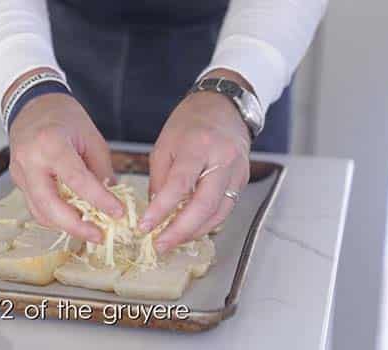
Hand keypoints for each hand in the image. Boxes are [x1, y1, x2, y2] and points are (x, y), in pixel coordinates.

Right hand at [8, 93, 123, 242]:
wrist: (32, 105)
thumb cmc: (65, 117)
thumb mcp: (91, 137)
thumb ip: (101, 170)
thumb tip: (111, 201)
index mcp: (50, 143)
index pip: (77, 179)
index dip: (99, 200)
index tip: (118, 213)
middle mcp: (30, 160)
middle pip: (49, 206)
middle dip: (76, 226)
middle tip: (99, 236)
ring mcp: (19, 172)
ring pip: (40, 212)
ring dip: (65, 225)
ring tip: (90, 230)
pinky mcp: (17, 181)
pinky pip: (36, 206)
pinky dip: (55, 216)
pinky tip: (74, 218)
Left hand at [140, 73, 251, 253]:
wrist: (224, 106)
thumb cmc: (190, 123)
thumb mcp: (164, 145)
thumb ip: (160, 179)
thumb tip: (155, 211)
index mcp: (198, 146)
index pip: (179, 185)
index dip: (161, 210)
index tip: (144, 227)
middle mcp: (222, 160)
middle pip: (204, 205)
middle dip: (181, 231)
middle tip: (160, 245)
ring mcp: (237, 171)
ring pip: (218, 213)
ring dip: (194, 232)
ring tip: (172, 241)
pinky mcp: (243, 180)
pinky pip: (225, 208)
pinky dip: (207, 223)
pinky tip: (191, 230)